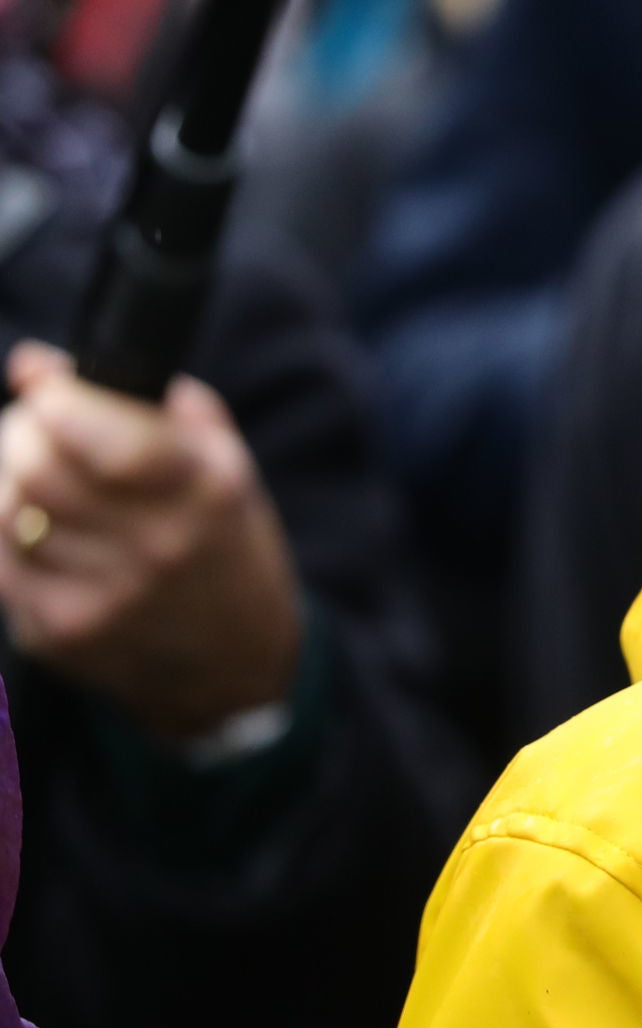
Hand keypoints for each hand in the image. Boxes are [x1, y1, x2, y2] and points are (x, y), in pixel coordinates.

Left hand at [0, 341, 301, 740]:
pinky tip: (38, 531)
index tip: (44, 382)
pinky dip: (8, 534)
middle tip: (33, 426)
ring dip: (9, 483)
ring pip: (8, 513)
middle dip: (22, 433)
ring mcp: (104, 597)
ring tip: (36, 477)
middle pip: (40, 470)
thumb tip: (40, 364)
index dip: (59, 400)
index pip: (108, 440)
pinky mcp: (60, 633)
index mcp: (207, 496)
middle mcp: (158, 550)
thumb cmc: (221, 543)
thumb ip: (150, 404)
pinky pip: (1, 561)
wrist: (233, 663)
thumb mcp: (221, 468)